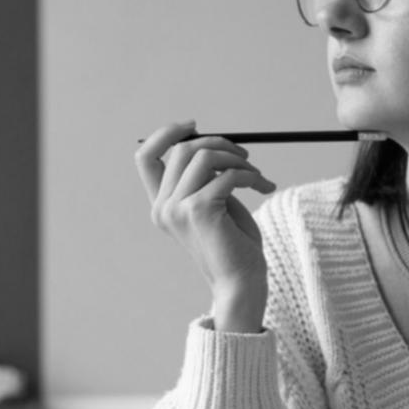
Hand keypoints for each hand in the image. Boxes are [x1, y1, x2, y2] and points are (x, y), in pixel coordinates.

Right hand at [135, 120, 277, 330]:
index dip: (165, 133)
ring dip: (238, 160)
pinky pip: (228, 175)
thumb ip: (207, 176)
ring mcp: (178, 210)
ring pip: (205, 156)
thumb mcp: (215, 203)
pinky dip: (251, 176)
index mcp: (162, 206)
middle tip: (244, 155)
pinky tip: (264, 187)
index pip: (145, 157)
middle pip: (181, 149)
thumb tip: (212, 140)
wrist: (242, 283)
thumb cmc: (234, 246)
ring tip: (256, 175)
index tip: (193, 125)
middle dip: (218, 143)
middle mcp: (163, 208)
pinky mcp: (199, 210)